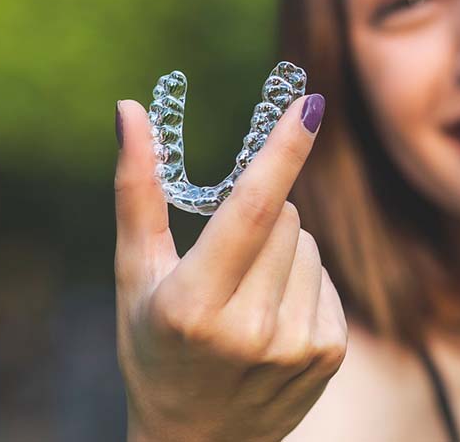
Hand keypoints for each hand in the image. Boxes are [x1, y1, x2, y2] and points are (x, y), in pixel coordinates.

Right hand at [113, 94, 344, 441]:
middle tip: (226, 260)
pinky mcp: (329, 355)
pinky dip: (303, 284)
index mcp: (193, 305)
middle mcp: (249, 329)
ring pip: (308, 244)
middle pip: (284, 217)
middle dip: (260, 216)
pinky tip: (272, 319)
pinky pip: (327, 278)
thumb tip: (130, 109)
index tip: (310, 104)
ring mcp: (295, 346)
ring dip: (282, 252)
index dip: (282, 152)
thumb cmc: (153, 348)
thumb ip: (137, 191)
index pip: (250, 210)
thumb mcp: (134, 276)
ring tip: (246, 298)